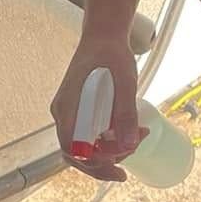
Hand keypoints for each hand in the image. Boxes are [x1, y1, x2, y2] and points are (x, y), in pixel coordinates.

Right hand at [51, 31, 144, 181]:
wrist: (104, 36)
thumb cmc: (112, 53)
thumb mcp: (124, 81)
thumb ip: (125, 112)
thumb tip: (128, 145)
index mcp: (67, 106)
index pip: (70, 148)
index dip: (92, 162)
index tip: (117, 160)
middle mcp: (64, 114)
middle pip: (75, 154)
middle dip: (102, 165)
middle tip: (128, 163)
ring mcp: (70, 114)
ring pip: (83, 149)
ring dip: (108, 155)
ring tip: (136, 139)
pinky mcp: (80, 113)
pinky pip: (88, 138)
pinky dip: (106, 145)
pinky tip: (127, 139)